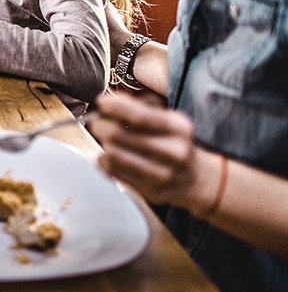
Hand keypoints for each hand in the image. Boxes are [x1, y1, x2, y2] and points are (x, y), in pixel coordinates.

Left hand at [90, 88, 210, 208]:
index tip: (102, 102)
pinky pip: (112, 171)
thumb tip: (110, 101)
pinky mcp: (150, 190)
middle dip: (100, 125)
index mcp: (178, 128)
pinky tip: (109, 156)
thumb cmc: (173, 143)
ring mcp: (163, 174)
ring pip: (112, 154)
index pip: (139, 116)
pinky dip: (103, 160)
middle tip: (97, 122)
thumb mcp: (167, 120)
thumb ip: (140, 107)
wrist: (194, 178)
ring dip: (103, 144)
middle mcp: (174, 151)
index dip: (114, 107)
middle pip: (118, 134)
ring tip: (106, 140)